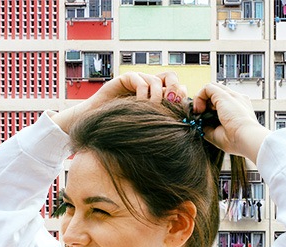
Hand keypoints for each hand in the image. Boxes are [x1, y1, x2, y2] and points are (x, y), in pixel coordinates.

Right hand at [50, 71, 186, 133]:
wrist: (100, 127)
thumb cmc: (123, 130)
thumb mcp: (148, 125)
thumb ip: (164, 121)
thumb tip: (185, 124)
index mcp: (158, 95)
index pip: (177, 87)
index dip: (181, 96)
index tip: (181, 110)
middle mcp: (150, 85)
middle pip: (171, 77)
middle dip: (174, 91)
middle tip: (171, 106)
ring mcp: (138, 81)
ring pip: (157, 80)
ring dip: (157, 96)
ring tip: (151, 110)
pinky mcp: (126, 79)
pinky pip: (140, 81)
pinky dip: (143, 94)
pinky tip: (139, 106)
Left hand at [191, 83, 269, 163]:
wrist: (246, 138)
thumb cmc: (237, 140)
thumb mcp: (219, 135)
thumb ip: (209, 128)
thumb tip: (201, 125)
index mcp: (238, 109)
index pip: (222, 102)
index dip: (210, 108)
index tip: (205, 120)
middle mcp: (236, 100)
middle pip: (216, 93)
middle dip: (205, 103)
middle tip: (200, 115)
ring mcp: (231, 96)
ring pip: (212, 88)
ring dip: (201, 99)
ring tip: (200, 112)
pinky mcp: (224, 95)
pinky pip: (207, 88)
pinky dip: (199, 96)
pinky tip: (200, 109)